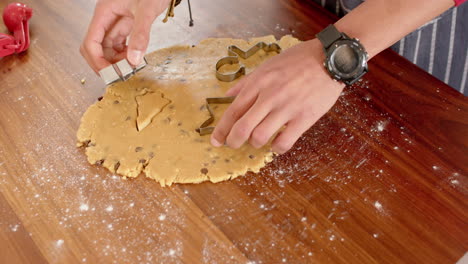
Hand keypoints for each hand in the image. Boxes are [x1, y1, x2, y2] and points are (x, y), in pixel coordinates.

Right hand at [80, 0, 170, 72]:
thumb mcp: (147, 10)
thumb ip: (140, 35)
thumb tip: (133, 59)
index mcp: (104, 12)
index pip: (90, 42)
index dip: (97, 60)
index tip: (109, 73)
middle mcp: (107, 18)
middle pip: (96, 47)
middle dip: (104, 63)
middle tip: (119, 75)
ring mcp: (115, 21)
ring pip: (108, 47)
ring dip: (116, 60)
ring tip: (130, 67)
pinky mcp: (126, 24)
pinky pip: (119, 44)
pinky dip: (125, 54)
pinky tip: (134, 58)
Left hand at [210, 39, 344, 153]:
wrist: (330, 58)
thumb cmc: (299, 60)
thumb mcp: (268, 65)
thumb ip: (246, 82)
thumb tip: (226, 94)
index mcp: (259, 83)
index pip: (233, 111)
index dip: (221, 130)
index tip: (215, 141)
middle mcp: (269, 96)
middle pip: (242, 127)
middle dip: (233, 141)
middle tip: (233, 145)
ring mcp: (287, 107)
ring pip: (260, 137)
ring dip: (255, 143)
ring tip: (259, 140)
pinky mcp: (305, 117)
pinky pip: (284, 142)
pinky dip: (276, 148)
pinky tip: (277, 144)